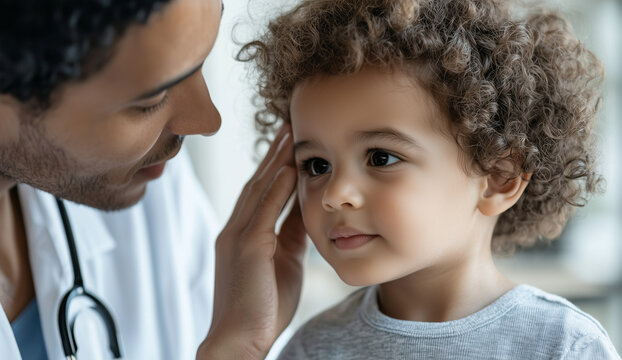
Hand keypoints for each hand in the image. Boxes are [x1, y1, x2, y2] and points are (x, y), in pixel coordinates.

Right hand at [198, 126, 307, 358]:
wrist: (240, 340)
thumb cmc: (263, 306)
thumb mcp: (285, 261)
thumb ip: (291, 234)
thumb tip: (306, 208)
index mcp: (244, 233)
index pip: (261, 190)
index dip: (275, 164)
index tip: (291, 141)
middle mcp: (236, 228)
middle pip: (258, 181)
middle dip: (275, 152)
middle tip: (291, 124)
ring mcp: (238, 237)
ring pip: (258, 190)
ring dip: (276, 160)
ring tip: (291, 134)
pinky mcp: (247, 250)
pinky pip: (263, 213)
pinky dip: (275, 189)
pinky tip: (287, 169)